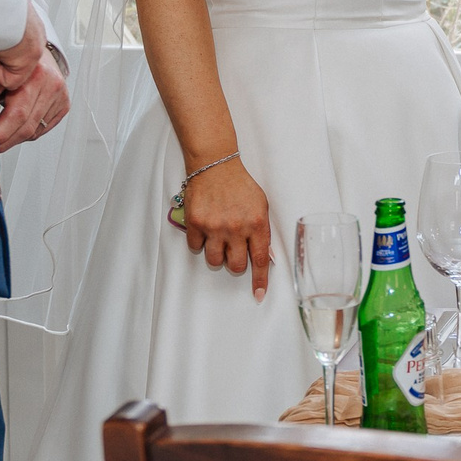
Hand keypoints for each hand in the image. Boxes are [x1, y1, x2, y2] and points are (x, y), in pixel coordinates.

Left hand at [0, 9, 69, 151]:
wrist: (35, 45)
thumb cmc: (14, 57)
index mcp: (35, 76)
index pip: (18, 115)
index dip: (2, 133)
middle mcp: (51, 86)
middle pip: (28, 127)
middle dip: (7, 140)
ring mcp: (60, 96)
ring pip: (35, 131)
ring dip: (17, 136)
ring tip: (4, 132)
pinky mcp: (64, 105)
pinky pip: (43, 128)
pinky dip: (29, 131)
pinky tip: (19, 125)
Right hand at [179, 157, 274, 295]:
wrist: (215, 165)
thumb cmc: (240, 185)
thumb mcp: (261, 205)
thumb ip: (262, 230)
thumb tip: (265, 255)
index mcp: (256, 223)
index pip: (261, 259)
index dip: (260, 280)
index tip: (259, 295)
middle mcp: (236, 228)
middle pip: (236, 265)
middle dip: (235, 262)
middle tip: (233, 249)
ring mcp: (215, 227)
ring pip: (215, 260)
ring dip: (217, 254)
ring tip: (218, 237)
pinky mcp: (195, 224)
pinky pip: (195, 247)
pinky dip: (199, 242)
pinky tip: (204, 227)